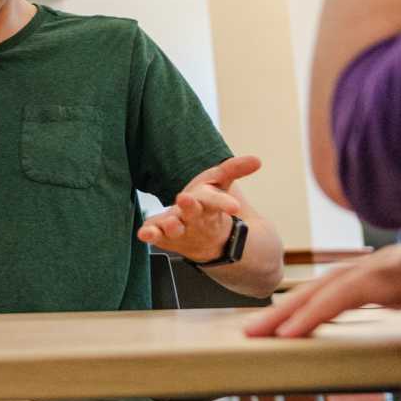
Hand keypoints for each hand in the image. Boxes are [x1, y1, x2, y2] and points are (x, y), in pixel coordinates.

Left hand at [138, 154, 258, 260]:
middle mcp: (195, 220)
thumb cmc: (208, 205)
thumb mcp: (221, 184)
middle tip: (184, 199)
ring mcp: (180, 230)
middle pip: (194, 215)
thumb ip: (234, 170)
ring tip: (169, 223)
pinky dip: (150, 235)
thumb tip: (257, 160)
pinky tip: (144, 234)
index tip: (234, 207)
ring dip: (172, 226)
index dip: (225, 204)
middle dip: (190, 208)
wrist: (205, 240)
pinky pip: (156, 236)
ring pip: (176, 230)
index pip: (219, 203)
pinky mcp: (163, 236)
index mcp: (210, 207)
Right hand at [243, 235, 400, 355]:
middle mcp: (397, 262)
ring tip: (262, 329)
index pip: (352, 290)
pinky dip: (318, 303)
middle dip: (288, 310)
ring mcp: (395, 269)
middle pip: (331, 285)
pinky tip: (301, 318)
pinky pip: (349, 291)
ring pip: (334, 286)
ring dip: (297, 307)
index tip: (287, 334)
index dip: (317, 313)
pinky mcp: (400, 279)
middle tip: (251, 334)